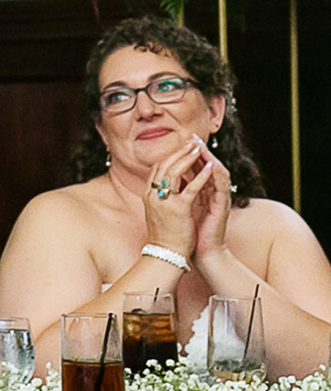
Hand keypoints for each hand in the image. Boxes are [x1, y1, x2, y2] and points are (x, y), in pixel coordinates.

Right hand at [140, 136, 210, 256]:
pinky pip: (191, 187)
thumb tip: (171, 184)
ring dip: (188, 157)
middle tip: (192, 142)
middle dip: (179, 152)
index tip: (182, 148)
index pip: (157, 168)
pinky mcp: (178, 209)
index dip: (170, 156)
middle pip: (164, 165)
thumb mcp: (159, 211)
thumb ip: (162, 196)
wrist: (166, 255)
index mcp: (148, 195)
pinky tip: (209, 167)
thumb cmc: (166, 235)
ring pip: (175, 171)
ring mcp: (163, 201)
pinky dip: (200, 175)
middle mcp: (152, 195)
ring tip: (199, 149)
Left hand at [191, 138, 233, 261]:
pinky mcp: (223, 207)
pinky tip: (211, 165)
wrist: (201, 253)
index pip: (197, 168)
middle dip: (200, 151)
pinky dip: (216, 175)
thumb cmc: (190, 232)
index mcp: (201, 192)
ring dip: (210, 158)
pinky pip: (221, 187)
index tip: (182, 140)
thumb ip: (180, 192)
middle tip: (192, 137)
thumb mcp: (181, 207)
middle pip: (208, 166)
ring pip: (217, 172)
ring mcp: (219, 199)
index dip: (190, 154)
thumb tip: (168, 178)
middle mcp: (212, 193)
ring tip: (202, 146)